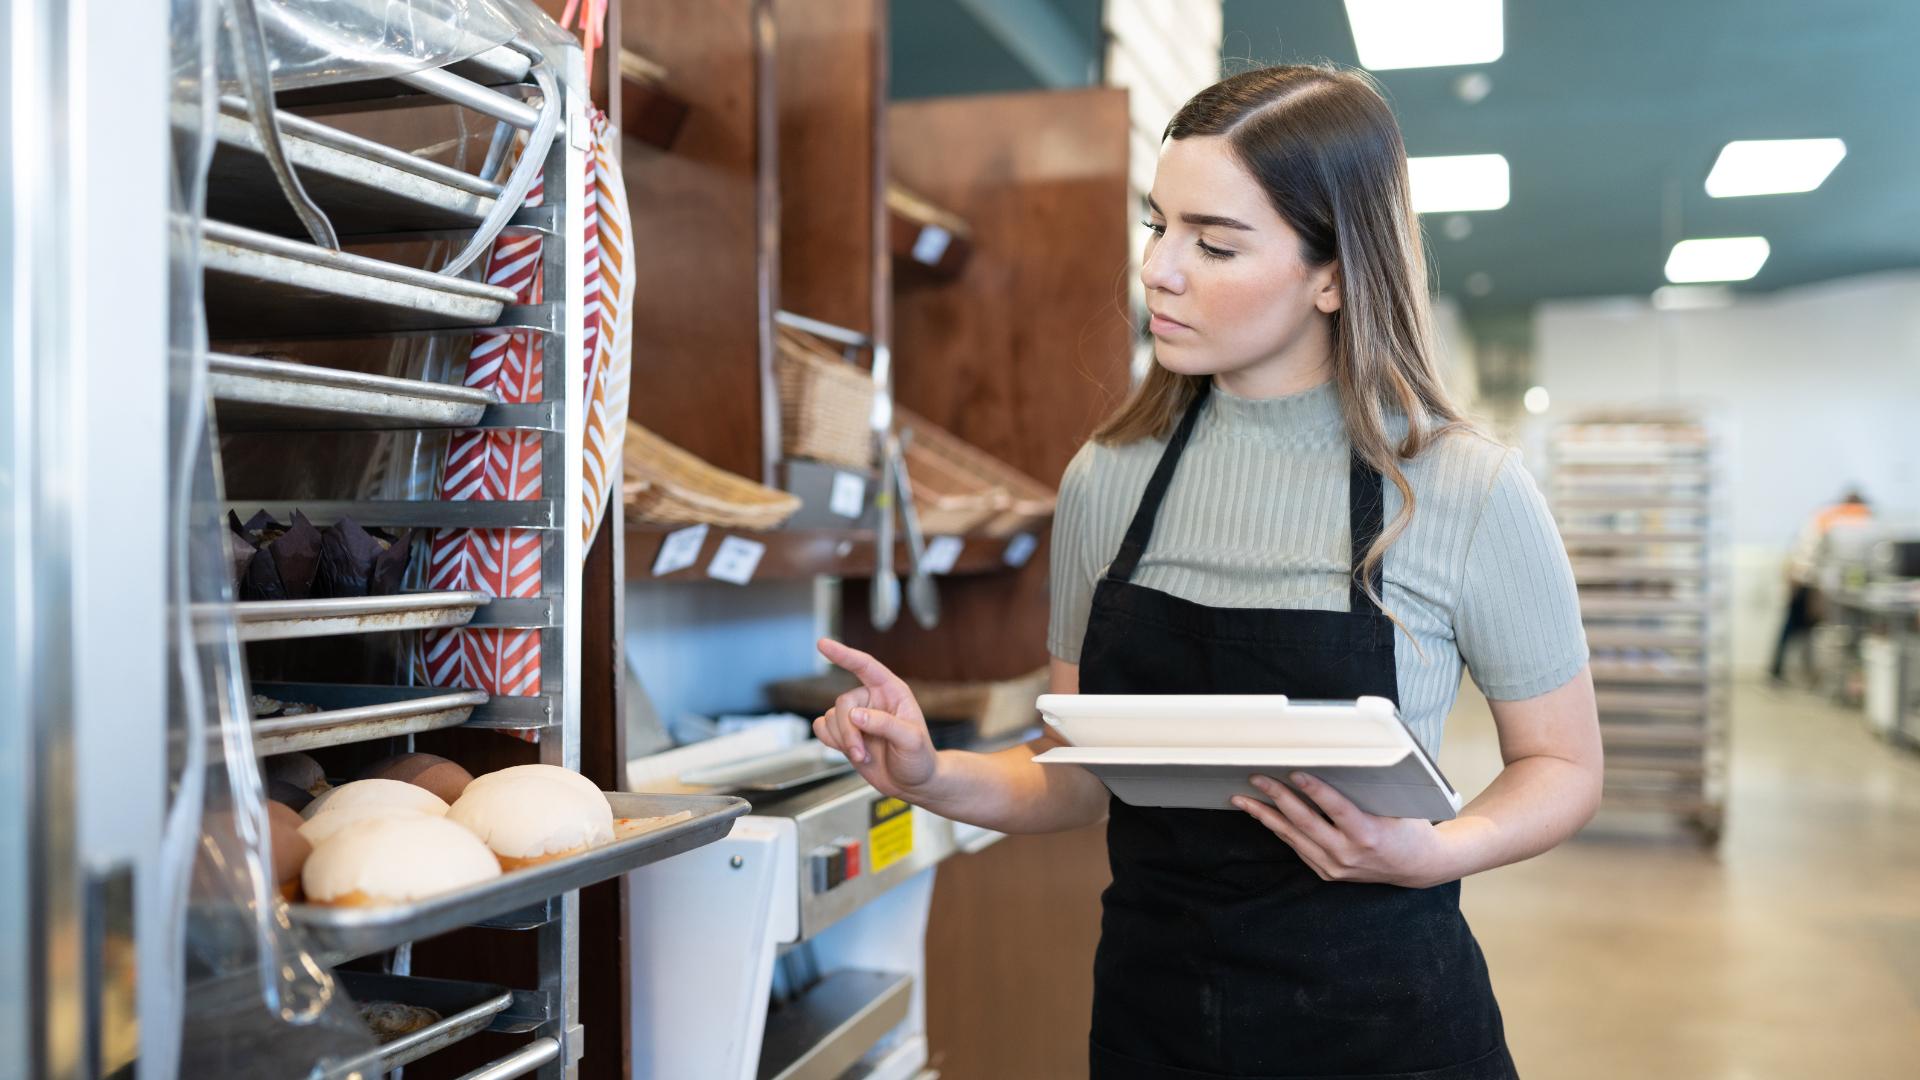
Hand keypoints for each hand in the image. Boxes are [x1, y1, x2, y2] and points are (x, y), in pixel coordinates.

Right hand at [813, 639, 940, 800]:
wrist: (914, 784)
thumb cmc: (920, 759)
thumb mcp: (911, 741)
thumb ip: (885, 724)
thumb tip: (856, 715)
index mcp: (892, 692)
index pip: (865, 666)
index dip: (844, 655)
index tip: (823, 645)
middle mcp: (872, 700)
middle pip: (843, 703)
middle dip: (847, 731)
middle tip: (860, 752)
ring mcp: (857, 718)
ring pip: (830, 718)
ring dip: (842, 741)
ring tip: (863, 756)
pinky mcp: (845, 734)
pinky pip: (822, 728)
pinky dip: (831, 742)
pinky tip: (850, 752)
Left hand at [1232, 772, 1456, 888]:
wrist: (1417, 867)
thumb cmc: (1409, 828)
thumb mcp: (1396, 807)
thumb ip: (1366, 792)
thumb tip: (1333, 763)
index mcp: (1368, 834)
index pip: (1335, 808)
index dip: (1314, 789)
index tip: (1294, 772)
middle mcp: (1348, 854)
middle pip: (1304, 822)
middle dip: (1276, 797)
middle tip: (1256, 778)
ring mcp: (1336, 867)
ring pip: (1293, 837)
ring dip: (1265, 816)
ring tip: (1243, 799)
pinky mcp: (1328, 873)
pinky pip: (1298, 847)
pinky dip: (1280, 829)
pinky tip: (1264, 815)